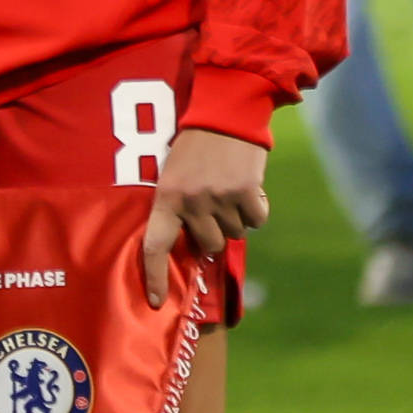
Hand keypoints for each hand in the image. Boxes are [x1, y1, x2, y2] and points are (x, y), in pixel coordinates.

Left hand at [136, 126, 269, 306]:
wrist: (226, 111)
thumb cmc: (195, 145)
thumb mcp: (174, 173)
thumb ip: (180, 207)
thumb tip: (198, 245)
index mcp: (166, 198)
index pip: (154, 246)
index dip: (155, 277)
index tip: (156, 302)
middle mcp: (192, 203)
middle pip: (210, 244)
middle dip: (216, 231)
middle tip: (215, 205)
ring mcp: (220, 198)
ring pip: (235, 233)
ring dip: (237, 217)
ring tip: (230, 188)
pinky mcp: (247, 192)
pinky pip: (257, 220)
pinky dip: (258, 209)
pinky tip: (249, 188)